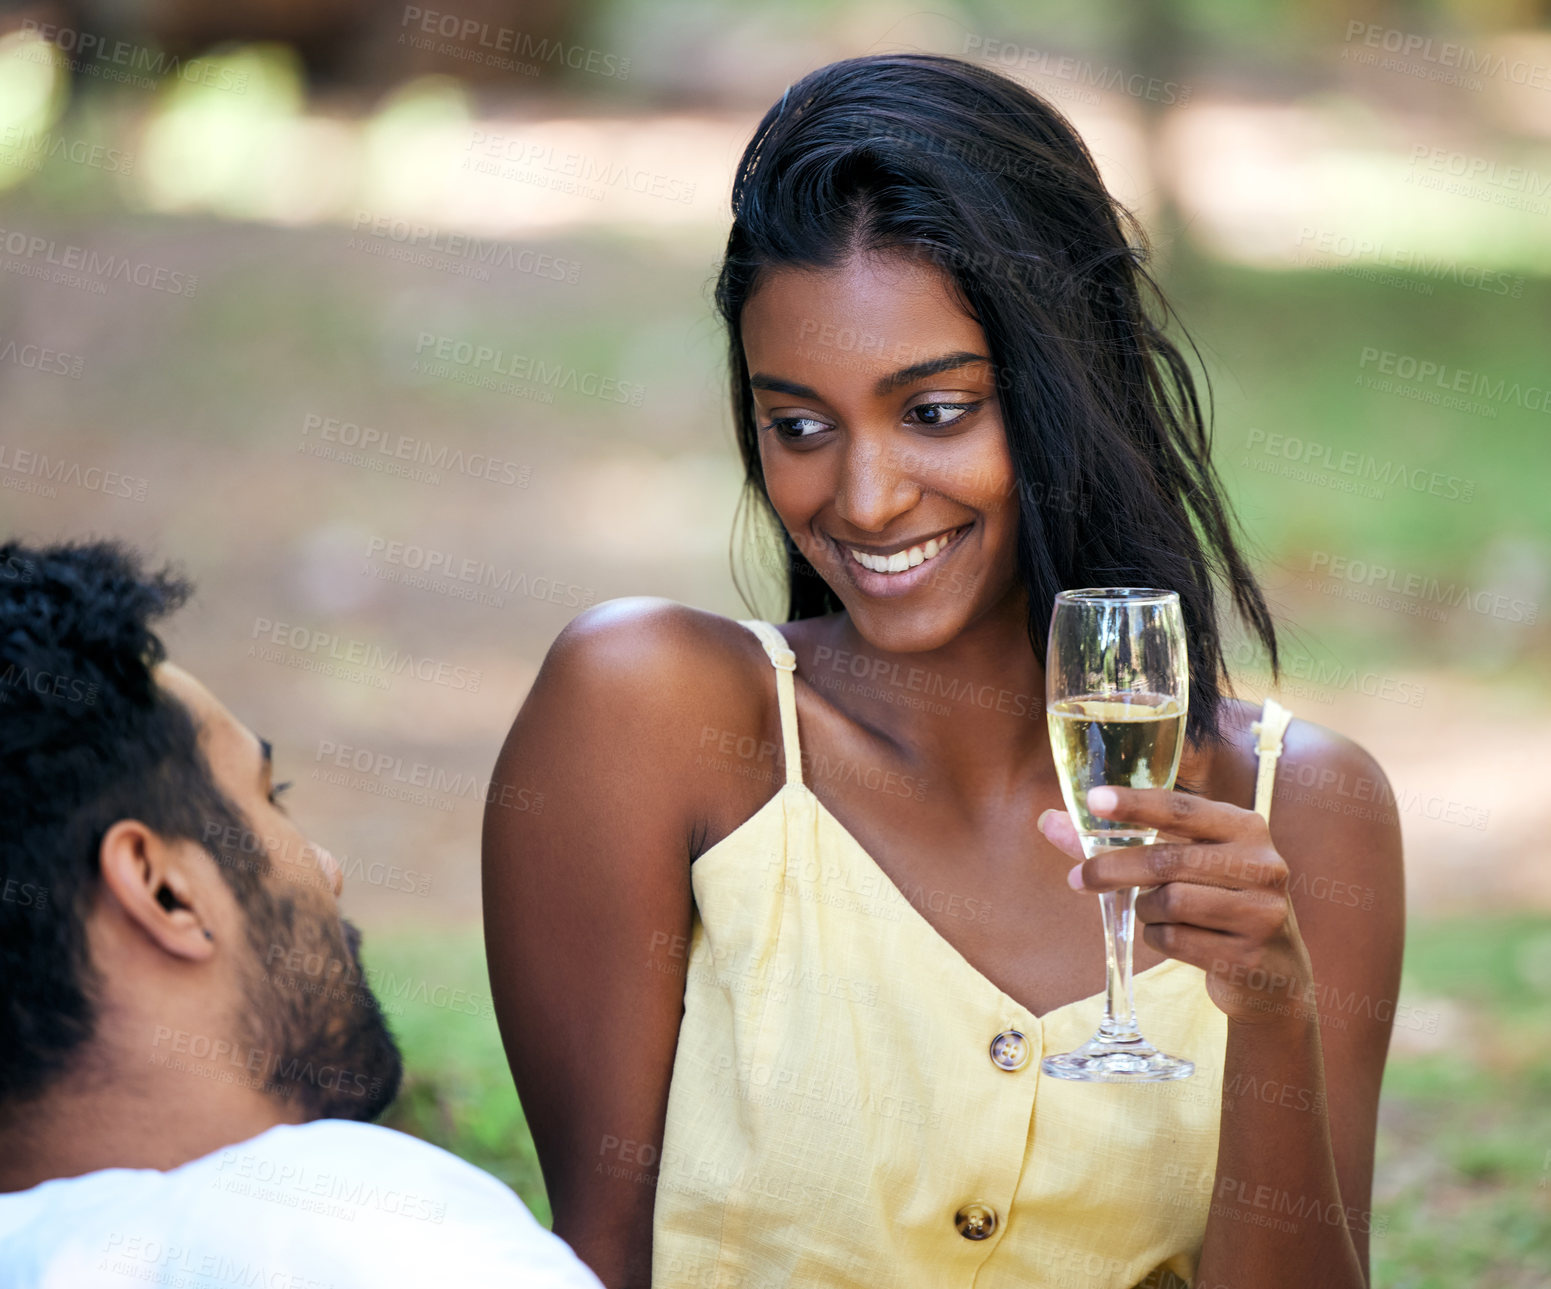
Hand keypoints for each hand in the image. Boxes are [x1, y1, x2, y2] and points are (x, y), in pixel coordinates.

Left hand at [1037, 786, 1318, 1026]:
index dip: (1136, 804)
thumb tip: (1048, 821)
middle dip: (1112, 869)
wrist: (1273, 972)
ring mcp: (1261, 911)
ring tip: (1150, 911)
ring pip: (1169, 902)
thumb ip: (1117, 841)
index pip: (1181, 809)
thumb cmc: (1214, 901)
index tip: (1094, 801)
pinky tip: (1171, 937)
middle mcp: (1261, 864)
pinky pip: (1175, 940)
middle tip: (1076, 879)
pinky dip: (1157, 938)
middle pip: (1166, 860)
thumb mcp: (1181, 863)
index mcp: (1245, 828)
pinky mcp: (1248, 955)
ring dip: (1143, 909)